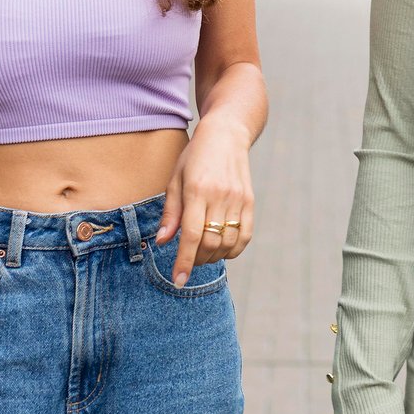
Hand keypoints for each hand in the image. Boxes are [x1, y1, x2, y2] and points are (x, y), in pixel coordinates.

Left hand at [156, 117, 254, 285]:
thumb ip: (171, 212)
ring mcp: (238, 199)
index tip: (178, 280)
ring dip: (214, 256)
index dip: (184, 261)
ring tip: (203, 253)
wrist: (227, 133)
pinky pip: (245, 235)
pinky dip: (233, 250)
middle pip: (210, 243)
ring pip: (228, 243)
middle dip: (196, 260)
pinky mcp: (250, 201)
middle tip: (187, 260)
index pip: (191, 235)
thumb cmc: (195, 156)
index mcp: (197, 190)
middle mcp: (220, 196)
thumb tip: (162, 241)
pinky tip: (222, 249)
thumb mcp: (175, 179)